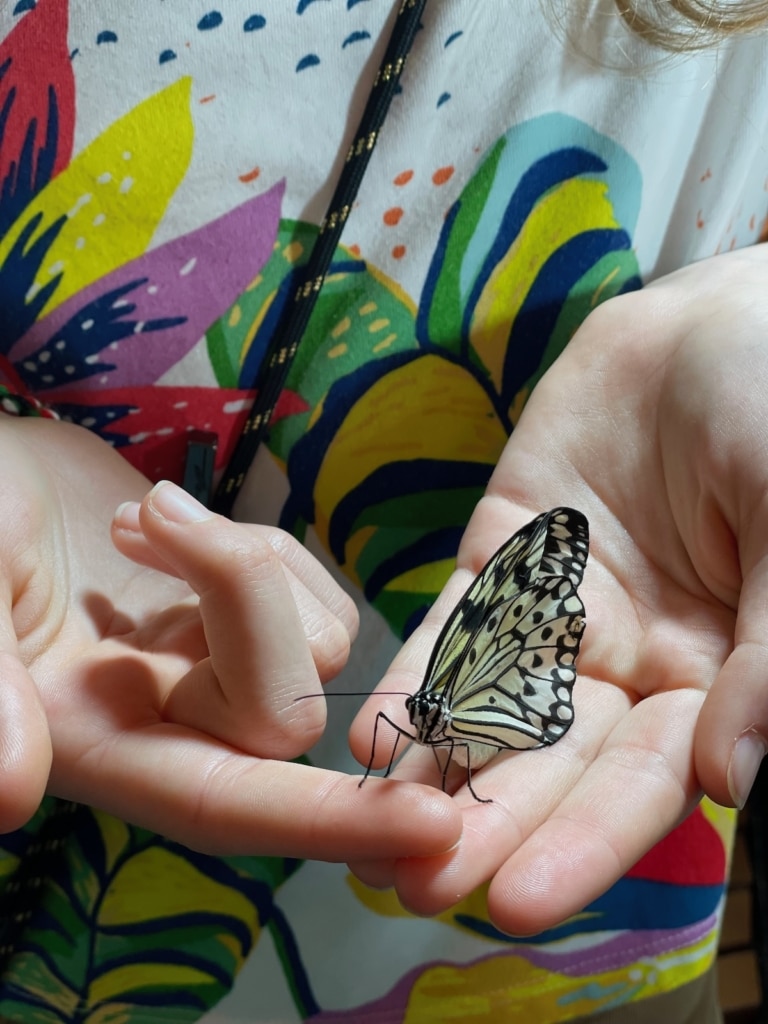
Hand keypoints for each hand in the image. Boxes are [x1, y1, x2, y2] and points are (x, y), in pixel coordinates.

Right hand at [0, 417, 460, 858]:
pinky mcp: (248, 615)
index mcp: (97, 742)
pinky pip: (315, 594)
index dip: (324, 825)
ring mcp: (216, 667)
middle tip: (141, 518)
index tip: (432, 827)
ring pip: (318, 647)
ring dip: (246, 560)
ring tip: (143, 517)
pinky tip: (173, 522)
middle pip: (288, 709)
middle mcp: (170, 724)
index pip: (229, 808)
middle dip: (243, 594)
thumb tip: (13, 795)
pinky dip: (264, 546)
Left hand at [348, 245, 767, 932]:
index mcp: (720, 676)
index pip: (649, 780)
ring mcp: (562, 610)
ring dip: (441, 765)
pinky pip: (460, 620)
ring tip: (378, 828)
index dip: (588, 841)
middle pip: (558, 759)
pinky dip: (421, 672)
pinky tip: (377, 730)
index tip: (519, 900)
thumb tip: (733, 781)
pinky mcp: (507, 554)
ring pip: (498, 701)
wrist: (717, 324)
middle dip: (493, 821)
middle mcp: (636, 662)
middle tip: (418, 889)